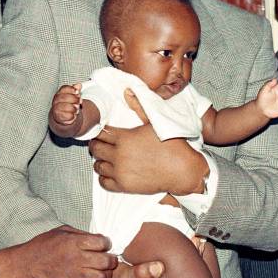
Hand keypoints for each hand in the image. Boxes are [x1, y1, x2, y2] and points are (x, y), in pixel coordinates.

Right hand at [23, 225, 116, 277]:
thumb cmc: (44, 245)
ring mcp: (74, 276)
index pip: (103, 243)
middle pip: (106, 261)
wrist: (28, 263)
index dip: (107, 243)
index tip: (104, 245)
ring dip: (107, 275)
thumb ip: (81, 233)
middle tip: (108, 259)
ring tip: (104, 272)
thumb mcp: (62, 231)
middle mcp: (77, 259)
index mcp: (75, 242)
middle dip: (111, 260)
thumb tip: (99, 238)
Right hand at [49, 84, 82, 136]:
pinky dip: (71, 116)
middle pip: (63, 97)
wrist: (64, 118)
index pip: (63, 89)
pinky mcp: (58, 118)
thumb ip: (75, 90)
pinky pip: (65, 116)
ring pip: (63, 107)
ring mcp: (56, 109)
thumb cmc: (68, 105)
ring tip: (77, 109)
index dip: (71, 89)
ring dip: (73, 108)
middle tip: (79, 101)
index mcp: (59, 94)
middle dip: (73, 99)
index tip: (77, 92)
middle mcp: (56, 101)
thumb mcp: (73, 97)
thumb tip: (79, 85)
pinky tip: (74, 115)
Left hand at [88, 90, 206, 195]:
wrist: (182, 170)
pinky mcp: (124, 186)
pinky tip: (110, 172)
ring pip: (98, 165)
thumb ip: (139, 106)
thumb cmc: (172, 146)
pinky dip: (104, 177)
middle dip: (97, 144)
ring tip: (107, 158)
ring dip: (100, 160)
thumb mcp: (155, 121)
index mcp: (124, 137)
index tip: (103, 132)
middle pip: (95, 148)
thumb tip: (127, 92)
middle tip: (101, 144)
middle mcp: (119, 154)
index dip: (100, 131)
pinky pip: (104, 182)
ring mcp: (120, 171)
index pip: (100, 132)